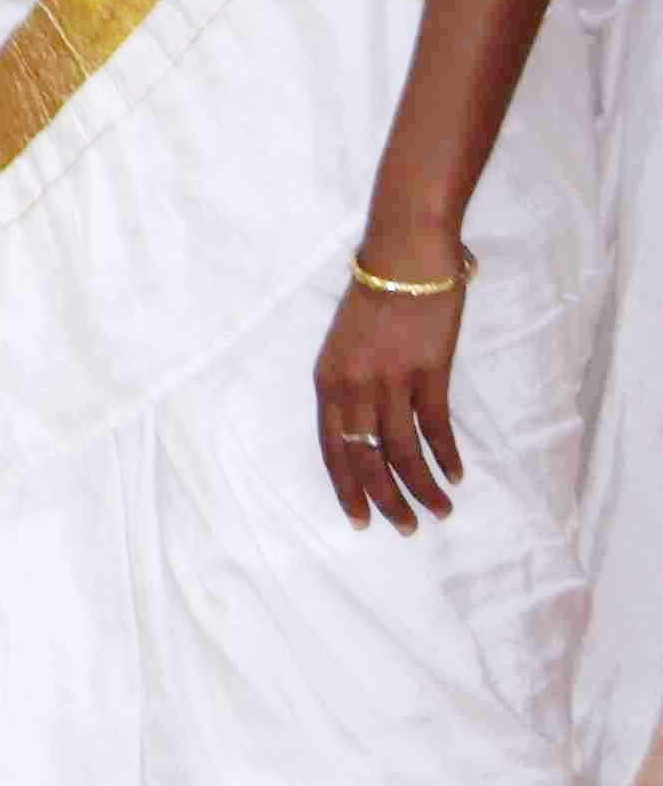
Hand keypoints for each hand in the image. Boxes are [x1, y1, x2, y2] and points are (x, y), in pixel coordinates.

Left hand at [312, 266, 465, 530]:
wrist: (404, 257)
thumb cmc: (375, 299)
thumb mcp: (346, 347)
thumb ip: (352, 388)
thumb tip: (366, 433)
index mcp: (327, 381)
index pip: (331, 449)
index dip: (347, 487)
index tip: (360, 519)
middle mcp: (353, 386)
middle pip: (366, 459)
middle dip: (385, 499)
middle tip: (404, 528)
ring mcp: (391, 380)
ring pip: (403, 451)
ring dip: (423, 488)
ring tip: (440, 512)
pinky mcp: (429, 371)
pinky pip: (436, 426)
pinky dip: (447, 455)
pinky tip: (457, 475)